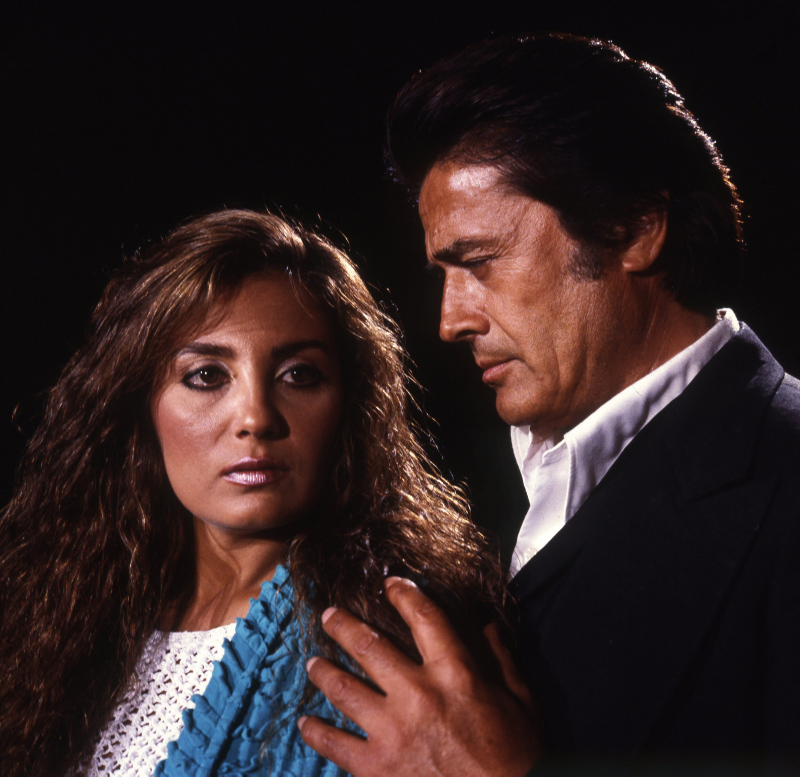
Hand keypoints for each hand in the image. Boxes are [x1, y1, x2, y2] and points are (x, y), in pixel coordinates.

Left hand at [298, 576, 539, 775]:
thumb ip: (501, 659)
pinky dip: (316, 733)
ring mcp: (393, 732)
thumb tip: (487, 626)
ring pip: (344, 689)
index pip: (424, 617)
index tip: (390, 583)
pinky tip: (305, 724)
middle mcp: (418, 694)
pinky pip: (336, 744)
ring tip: (312, 663)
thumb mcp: (520, 700)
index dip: (404, 594)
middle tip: (328, 616)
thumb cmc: (517, 755)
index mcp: (455, 673)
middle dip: (343, 626)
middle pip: (369, 646)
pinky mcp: (376, 768)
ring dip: (324, 672)